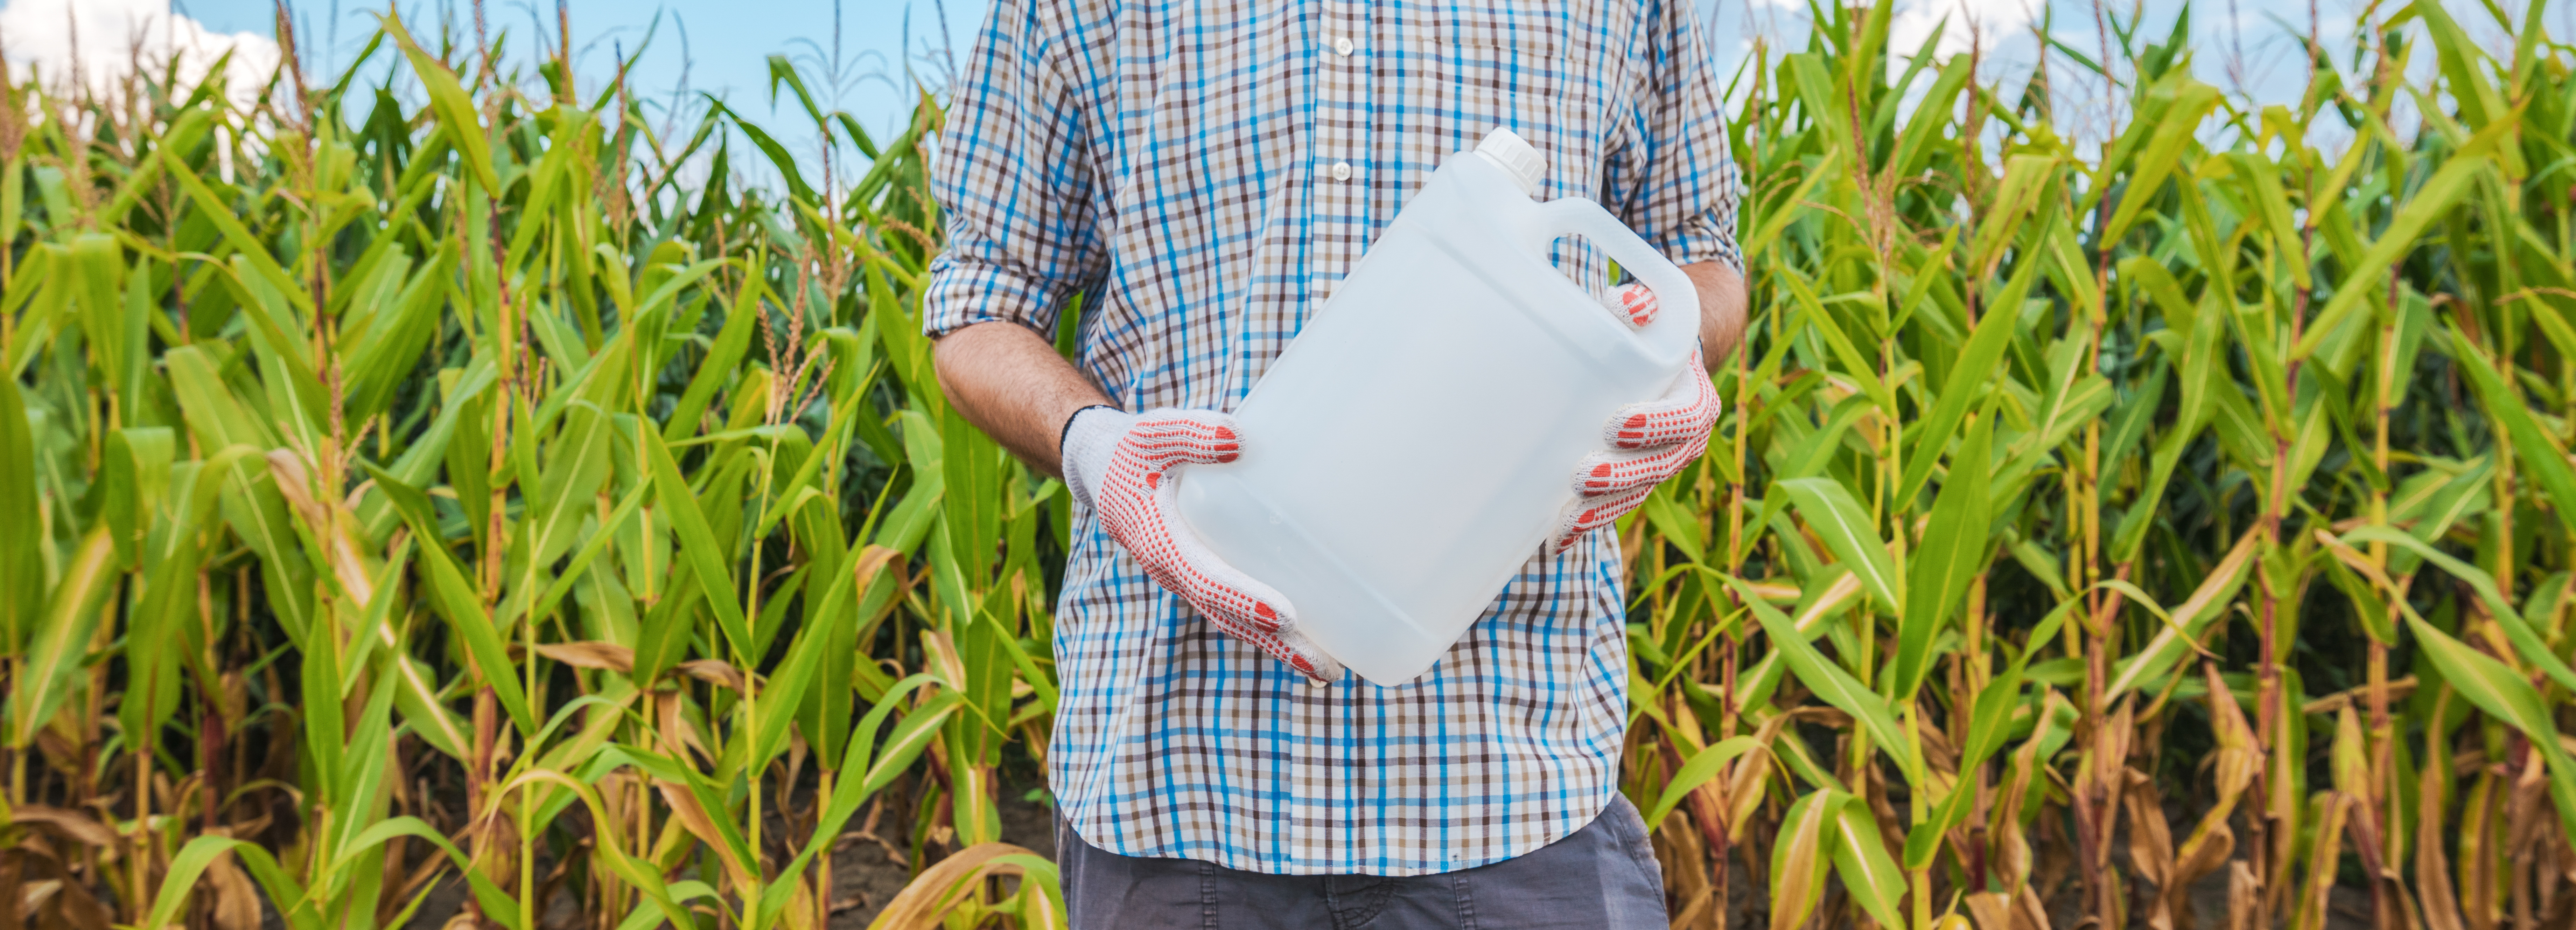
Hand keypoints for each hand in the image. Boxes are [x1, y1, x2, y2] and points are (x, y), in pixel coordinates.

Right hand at [1061, 408, 1343, 682]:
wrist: (1105, 469)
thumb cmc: (1135, 449)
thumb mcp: (1153, 433)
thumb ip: (1190, 433)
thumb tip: (1237, 439)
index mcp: (1161, 541)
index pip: (1206, 578)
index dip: (1243, 598)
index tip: (1285, 616)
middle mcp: (1175, 571)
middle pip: (1228, 617)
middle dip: (1276, 643)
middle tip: (1325, 668)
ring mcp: (1189, 579)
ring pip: (1234, 621)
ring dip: (1279, 647)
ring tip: (1327, 670)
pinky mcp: (1202, 574)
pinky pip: (1235, 610)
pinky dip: (1267, 630)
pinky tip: (1307, 636)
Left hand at [1549, 283, 1719, 552]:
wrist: (1659, 358)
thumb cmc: (1646, 331)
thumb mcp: (1646, 312)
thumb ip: (1640, 305)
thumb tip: (1630, 305)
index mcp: (1695, 396)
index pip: (1687, 416)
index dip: (1657, 424)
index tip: (1616, 423)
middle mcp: (1684, 439)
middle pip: (1660, 464)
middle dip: (1622, 474)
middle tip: (1582, 474)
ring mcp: (1657, 464)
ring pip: (1637, 493)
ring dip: (1604, 507)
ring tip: (1567, 515)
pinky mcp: (1630, 481)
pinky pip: (1615, 506)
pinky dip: (1588, 521)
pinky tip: (1557, 536)